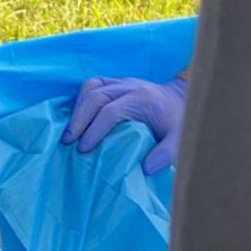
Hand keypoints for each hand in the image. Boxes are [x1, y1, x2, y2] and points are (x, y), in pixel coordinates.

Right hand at [61, 76, 188, 174]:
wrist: (182, 99)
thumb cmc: (177, 122)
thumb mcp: (179, 139)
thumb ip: (167, 154)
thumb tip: (146, 169)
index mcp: (143, 99)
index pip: (111, 112)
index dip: (95, 130)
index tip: (84, 149)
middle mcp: (130, 86)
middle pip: (96, 96)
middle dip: (79, 119)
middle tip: (68, 141)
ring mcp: (121, 82)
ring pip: (91, 86)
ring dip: (77, 108)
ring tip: (69, 131)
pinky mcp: (115, 82)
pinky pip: (93, 85)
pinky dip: (81, 100)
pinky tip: (76, 118)